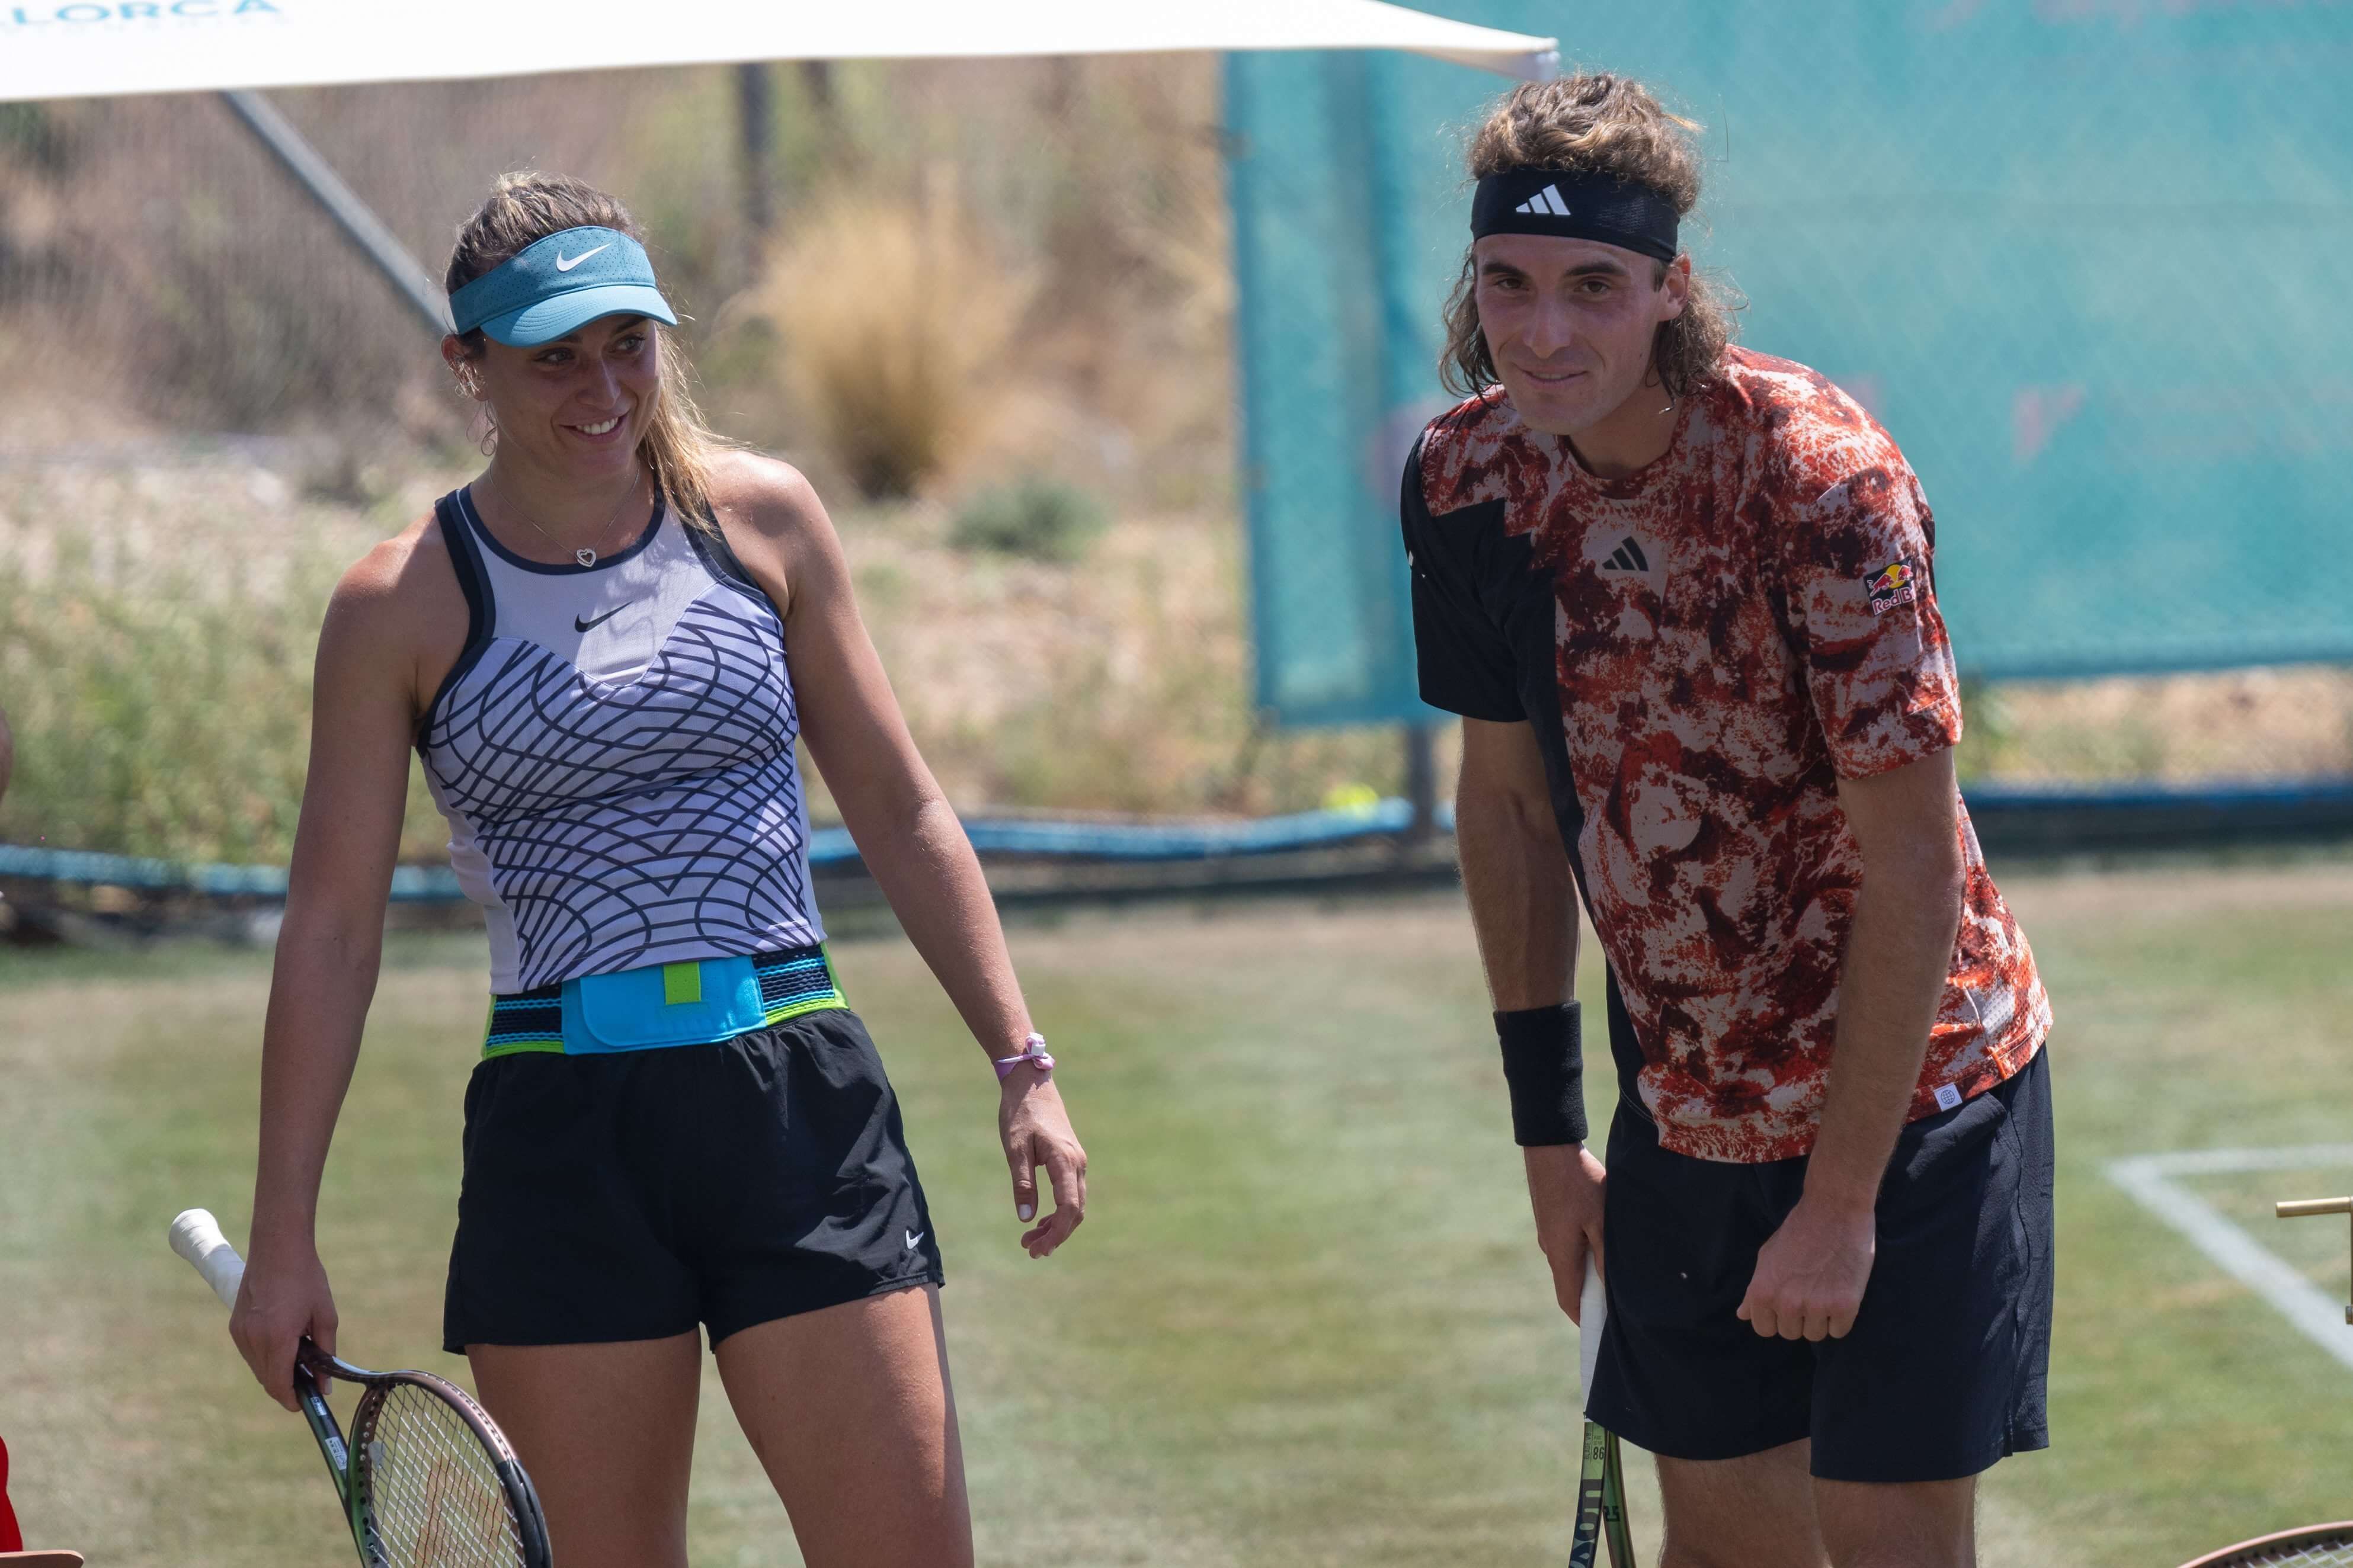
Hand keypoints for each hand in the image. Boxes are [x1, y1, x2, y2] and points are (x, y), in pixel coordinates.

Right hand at [230, 1233, 337, 1410]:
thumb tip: (325, 1385)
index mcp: (276, 1337)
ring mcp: (240, 1332)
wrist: (278, 1247)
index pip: (279, 1384)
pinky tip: (284, 1343)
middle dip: (286, 1387)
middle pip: (267, 1379)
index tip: (304, 1404)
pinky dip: (265, 1357)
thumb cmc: (306, 1278)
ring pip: (257, 1368)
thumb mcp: (325, 1315)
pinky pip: (250, 1353)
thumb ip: (325, 1353)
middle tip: (309, 1382)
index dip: (292, 1400)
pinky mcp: (235, 1325)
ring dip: (275, 1371)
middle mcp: (252, 1339)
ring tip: (300, 1359)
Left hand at [1000, 1072, 1086, 1257]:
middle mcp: (1077, 1164)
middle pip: (1075, 1212)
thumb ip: (1022, 1182)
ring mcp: (1077, 1162)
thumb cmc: (1020, 1113)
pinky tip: (1039, 1221)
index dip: (1056, 1233)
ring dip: (1057, 1226)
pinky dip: (1058, 1212)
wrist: (1031, 1084)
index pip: (1068, 1208)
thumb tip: (1026, 1218)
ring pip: (1075, 1205)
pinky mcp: (1071, 1160)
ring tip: (1030, 1241)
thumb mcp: (1015, 1148)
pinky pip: (1071, 1194)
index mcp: (1065, 1161)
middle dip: (1055, 1235)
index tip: (1037, 1249)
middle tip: (1030, 1251)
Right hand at [1523, 1144, 1606, 1322]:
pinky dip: (1584, 1252)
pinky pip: (1567, 1245)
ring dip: (1590, 1271)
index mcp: (1560, 1254)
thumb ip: (1605, 1256)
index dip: (1585, 1320)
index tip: (1603, 1332)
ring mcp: (1547, 1233)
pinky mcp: (1550, 1219)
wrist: (1550, 1147)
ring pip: (1569, 1263)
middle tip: (1618, 1301)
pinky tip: (1601, 1239)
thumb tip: (1610, 1289)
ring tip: (1614, 1267)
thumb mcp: (1600, 1220)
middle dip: (1592, 1297)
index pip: (1569, 1301)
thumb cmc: (1579, 1183)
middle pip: (1569, 1284)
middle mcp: (1549, 1248)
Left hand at [1738, 1195, 1874, 1339]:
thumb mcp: (1767, 1257)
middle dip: (1798, 1317)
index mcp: (1762, 1292)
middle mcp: (1786, 1303)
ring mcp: (1816, 1306)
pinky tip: (1840, 1294)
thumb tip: (1742, 1315)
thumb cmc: (1799, 1230)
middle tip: (1809, 1290)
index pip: (1763, 1329)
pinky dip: (1840, 1318)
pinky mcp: (1844, 1306)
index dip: (1775, 1317)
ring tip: (1825, 1290)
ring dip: (1820, 1319)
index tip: (1786, 1301)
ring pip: (1815, 1335)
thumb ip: (1754, 1289)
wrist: (1834, 1210)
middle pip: (1790, 1333)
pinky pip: (1839, 1331)